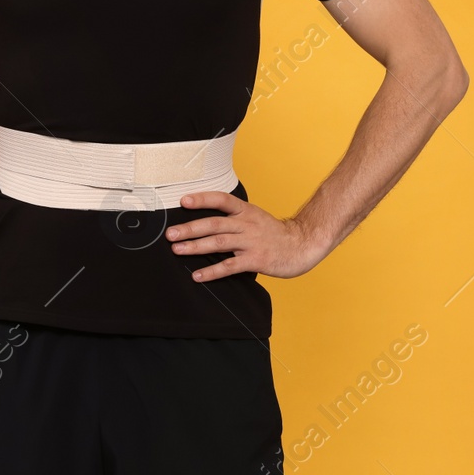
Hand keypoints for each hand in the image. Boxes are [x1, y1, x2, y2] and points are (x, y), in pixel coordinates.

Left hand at [164, 190, 327, 280]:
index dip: (202, 199)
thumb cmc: (274, 233)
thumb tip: (207, 221)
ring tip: (177, 250)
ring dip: (196, 247)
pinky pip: (230, 266)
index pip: (221, 200)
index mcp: (246, 211)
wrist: (303, 245)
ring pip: (218, 242)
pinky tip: (198, 275)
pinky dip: (212, 271)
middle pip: (214, 223)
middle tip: (170, 234)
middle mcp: (246, 224)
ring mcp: (251, 242)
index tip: (184, 201)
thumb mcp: (255, 217)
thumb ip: (234, 218)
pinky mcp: (255, 260)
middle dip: (190, 228)